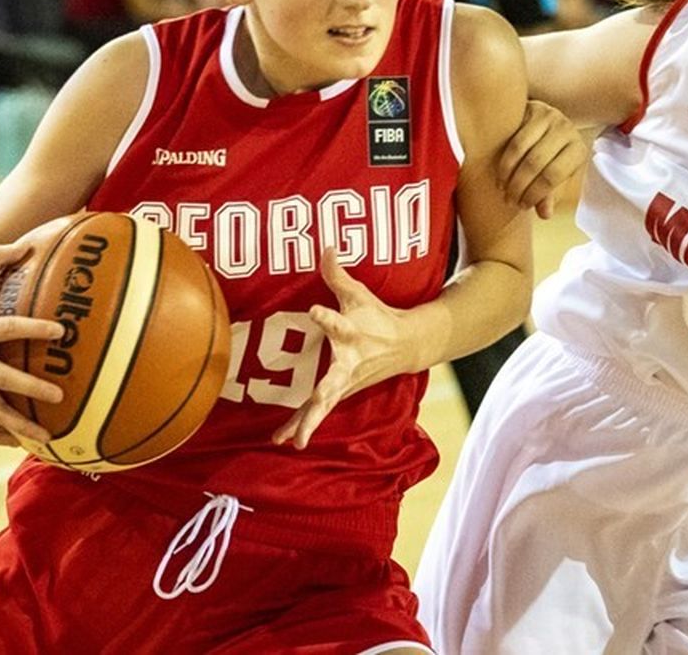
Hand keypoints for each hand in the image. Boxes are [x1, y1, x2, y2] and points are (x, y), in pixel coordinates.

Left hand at [273, 247, 419, 448]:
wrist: (407, 347)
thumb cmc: (377, 316)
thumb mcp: (359, 294)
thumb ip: (337, 275)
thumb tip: (325, 245)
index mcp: (353, 333)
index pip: (338, 323)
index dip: (326, 316)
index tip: (314, 310)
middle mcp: (349, 362)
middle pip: (334, 380)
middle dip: (323, 393)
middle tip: (315, 402)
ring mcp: (344, 382)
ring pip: (325, 405)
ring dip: (309, 422)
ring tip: (293, 441)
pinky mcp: (338, 392)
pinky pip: (316, 412)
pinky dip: (299, 426)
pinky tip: (281, 440)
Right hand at [499, 99, 585, 218]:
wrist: (549, 126)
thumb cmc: (554, 157)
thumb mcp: (556, 175)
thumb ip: (549, 194)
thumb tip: (544, 214)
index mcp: (578, 150)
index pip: (553, 175)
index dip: (534, 194)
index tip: (522, 206)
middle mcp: (567, 130)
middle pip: (535, 162)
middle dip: (518, 185)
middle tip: (508, 200)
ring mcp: (549, 116)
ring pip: (520, 149)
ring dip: (507, 173)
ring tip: (502, 189)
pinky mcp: (532, 108)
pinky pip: (512, 136)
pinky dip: (503, 158)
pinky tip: (499, 174)